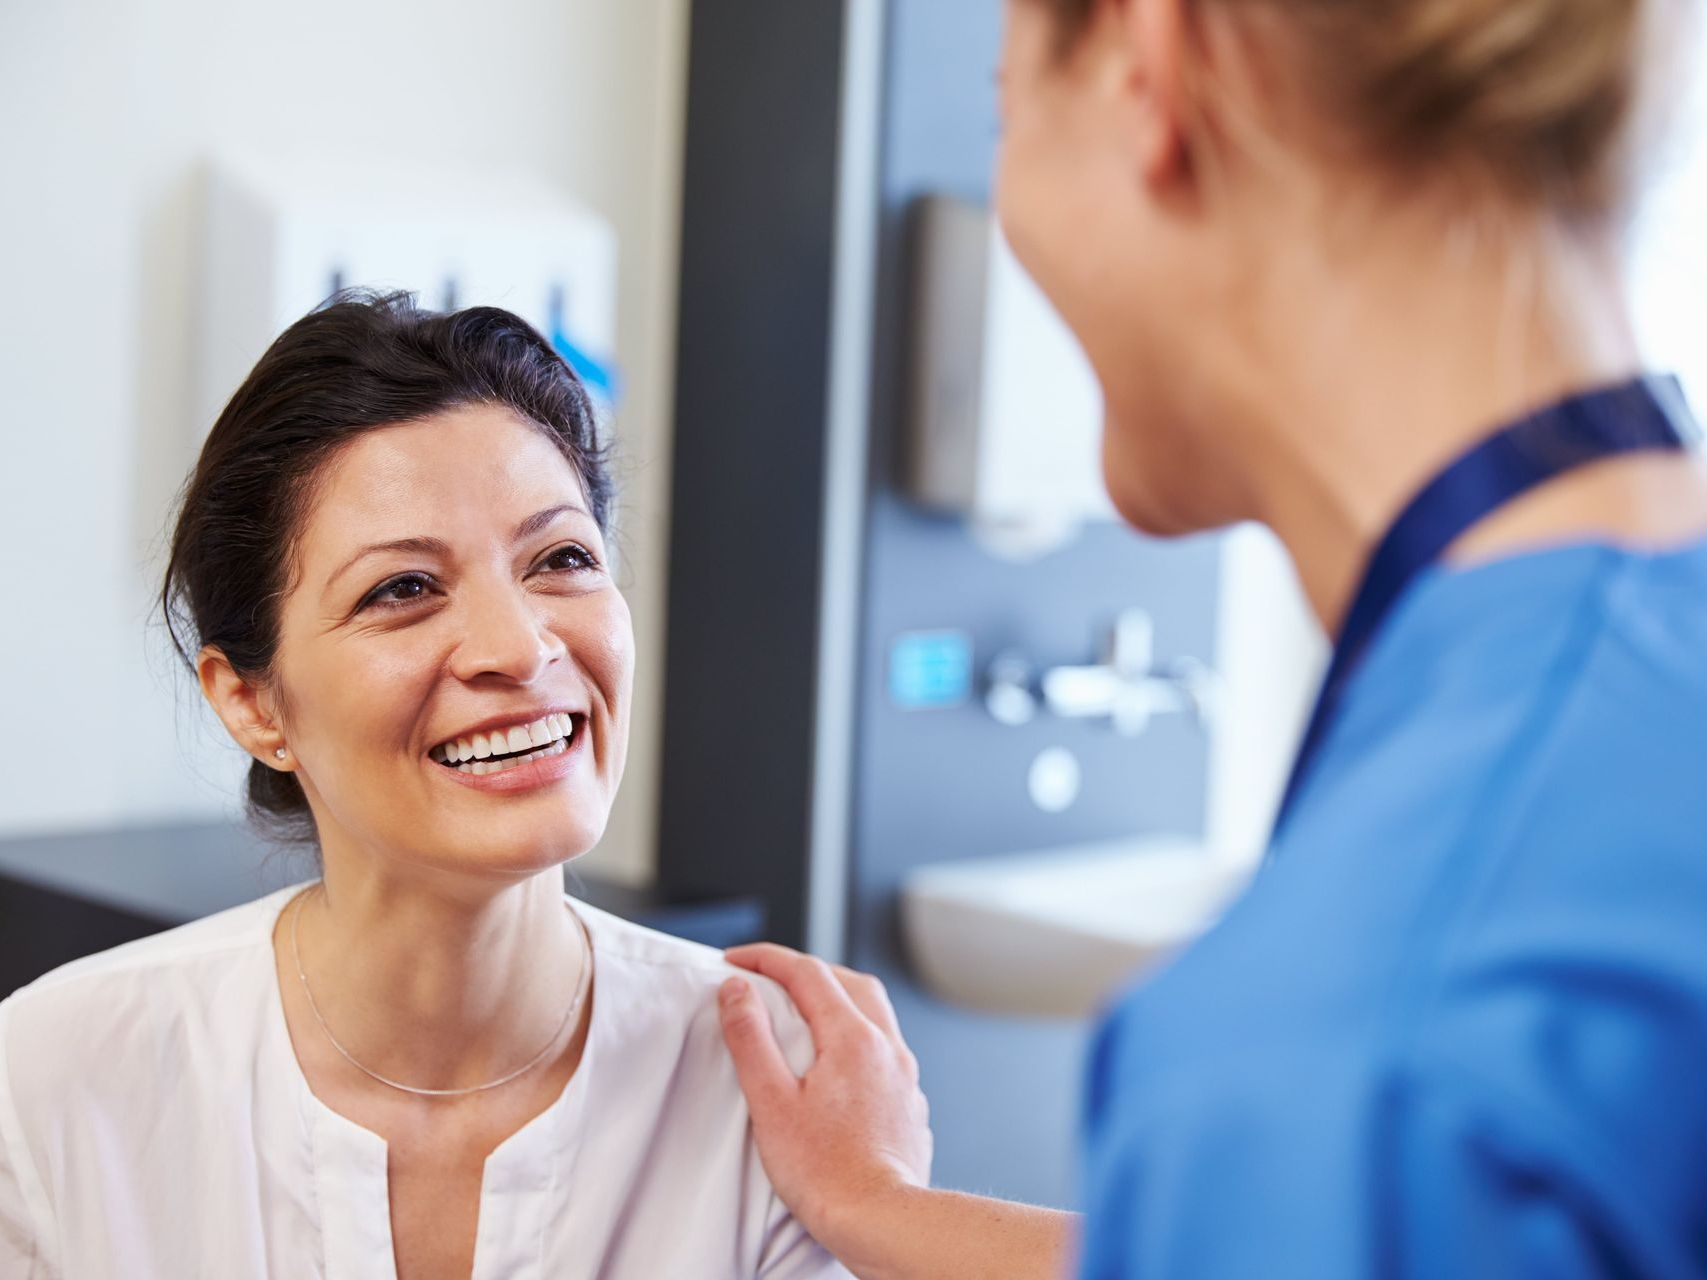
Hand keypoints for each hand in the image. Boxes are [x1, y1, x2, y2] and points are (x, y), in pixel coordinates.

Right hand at [718, 944, 932, 1259]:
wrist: (881, 1220)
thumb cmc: (825, 1172)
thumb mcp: (771, 1101)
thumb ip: (751, 1038)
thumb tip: (737, 990)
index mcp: (853, 1038)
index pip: (808, 972)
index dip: (766, 958)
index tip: (735, 960)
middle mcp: (887, 1047)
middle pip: (849, 981)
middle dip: (807, 969)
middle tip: (769, 976)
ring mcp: (904, 1074)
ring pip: (874, 1011)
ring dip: (838, 997)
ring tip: (805, 1010)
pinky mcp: (910, 1102)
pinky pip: (886, 1047)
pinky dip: (858, 1034)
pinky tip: (839, 1061)